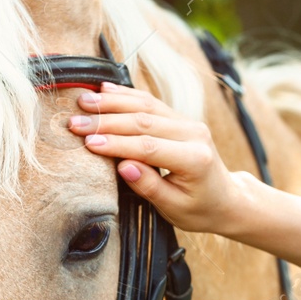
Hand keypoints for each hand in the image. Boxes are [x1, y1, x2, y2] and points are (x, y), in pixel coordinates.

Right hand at [68, 82, 243, 234]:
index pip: (149, 147)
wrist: (226, 198)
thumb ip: (149, 186)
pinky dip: (126, 96)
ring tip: (83, 102)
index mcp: (194, 159)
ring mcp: (188, 123)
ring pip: (146, 106)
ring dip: (112, 103)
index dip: (116, 144)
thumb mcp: (174, 208)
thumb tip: (123, 166)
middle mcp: (194, 134)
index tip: (88, 143)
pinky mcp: (181, 119)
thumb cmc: (199, 208)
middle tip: (74, 123)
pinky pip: (151, 103)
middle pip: (144, 122)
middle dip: (106, 121)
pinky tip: (104, 91)